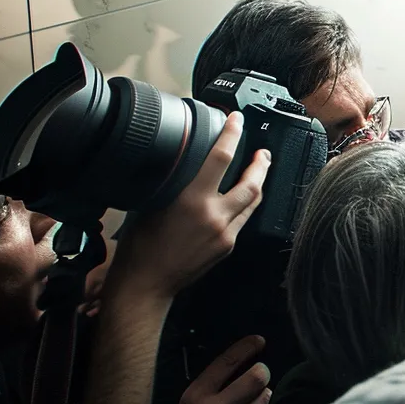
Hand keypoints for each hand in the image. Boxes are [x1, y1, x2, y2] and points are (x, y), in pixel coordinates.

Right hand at [105, 112, 266, 300]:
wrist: (147, 282)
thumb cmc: (141, 246)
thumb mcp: (152, 203)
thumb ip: (175, 183)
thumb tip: (186, 165)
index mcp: (192, 201)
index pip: (221, 158)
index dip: (232, 135)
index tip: (237, 120)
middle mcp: (214, 216)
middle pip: (251, 184)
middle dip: (261, 164)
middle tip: (263, 151)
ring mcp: (225, 234)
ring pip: (253, 203)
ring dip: (259, 184)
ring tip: (260, 170)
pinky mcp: (227, 247)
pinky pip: (243, 220)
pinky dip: (246, 206)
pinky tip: (243, 200)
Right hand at [170, 335, 270, 403]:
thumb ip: (213, 386)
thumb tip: (246, 362)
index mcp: (195, 396)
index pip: (226, 362)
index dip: (246, 348)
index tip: (259, 341)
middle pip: (256, 377)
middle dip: (262, 373)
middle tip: (261, 377)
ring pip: (266, 398)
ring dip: (266, 397)